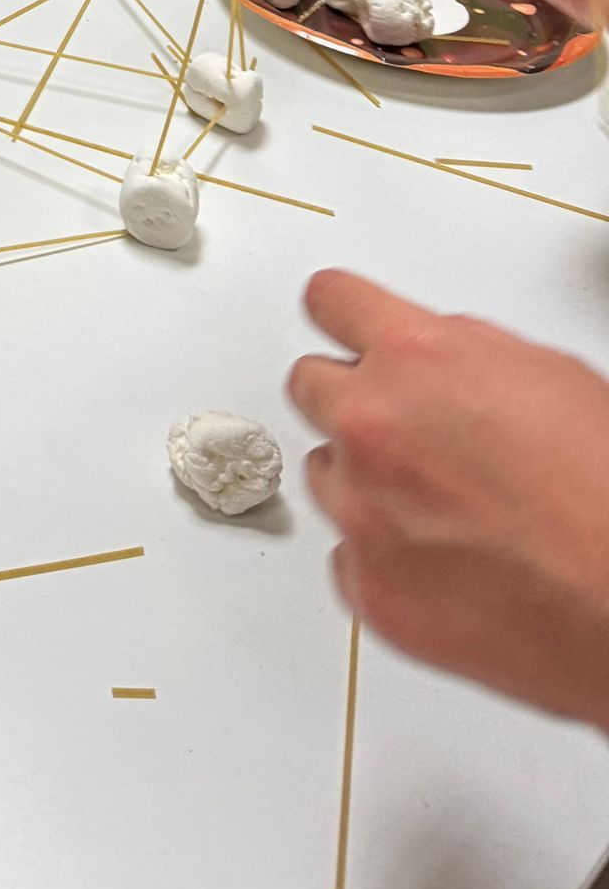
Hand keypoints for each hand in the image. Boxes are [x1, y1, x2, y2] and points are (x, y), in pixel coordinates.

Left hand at [288, 269, 608, 729]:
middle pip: (310, 386)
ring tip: (444, 505)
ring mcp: (361, 511)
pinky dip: (382, 554)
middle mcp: (371, 427)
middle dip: (354, 400)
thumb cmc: (608, 495)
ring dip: (366, 481)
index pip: (330, 300)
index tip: (342, 323)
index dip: (345, 314)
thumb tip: (431, 359)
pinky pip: (345, 553)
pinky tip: (444, 559)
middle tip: (407, 429)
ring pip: (327, 472)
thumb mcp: (545, 376)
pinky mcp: (366, 588)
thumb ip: (461, 353)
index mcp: (414, 359)